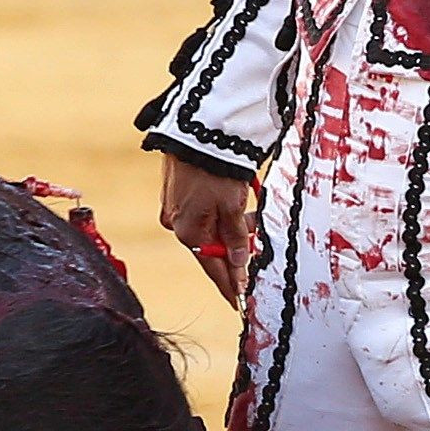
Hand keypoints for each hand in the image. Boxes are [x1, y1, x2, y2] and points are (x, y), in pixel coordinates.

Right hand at [158, 155, 254, 308]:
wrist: (198, 130)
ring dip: (230, 226)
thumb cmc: (216, 169)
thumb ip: (237, 239)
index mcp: (188, 232)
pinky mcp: (175, 190)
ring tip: (250, 214)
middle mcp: (176, 222)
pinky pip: (201, 210)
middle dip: (235, 246)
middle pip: (211, 246)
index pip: (213, 268)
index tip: (238, 300)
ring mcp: (173, 206)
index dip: (229, 284)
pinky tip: (234, 202)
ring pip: (208, 226)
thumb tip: (240, 264)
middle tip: (256, 242)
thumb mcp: (234, 207)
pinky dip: (218, 211)